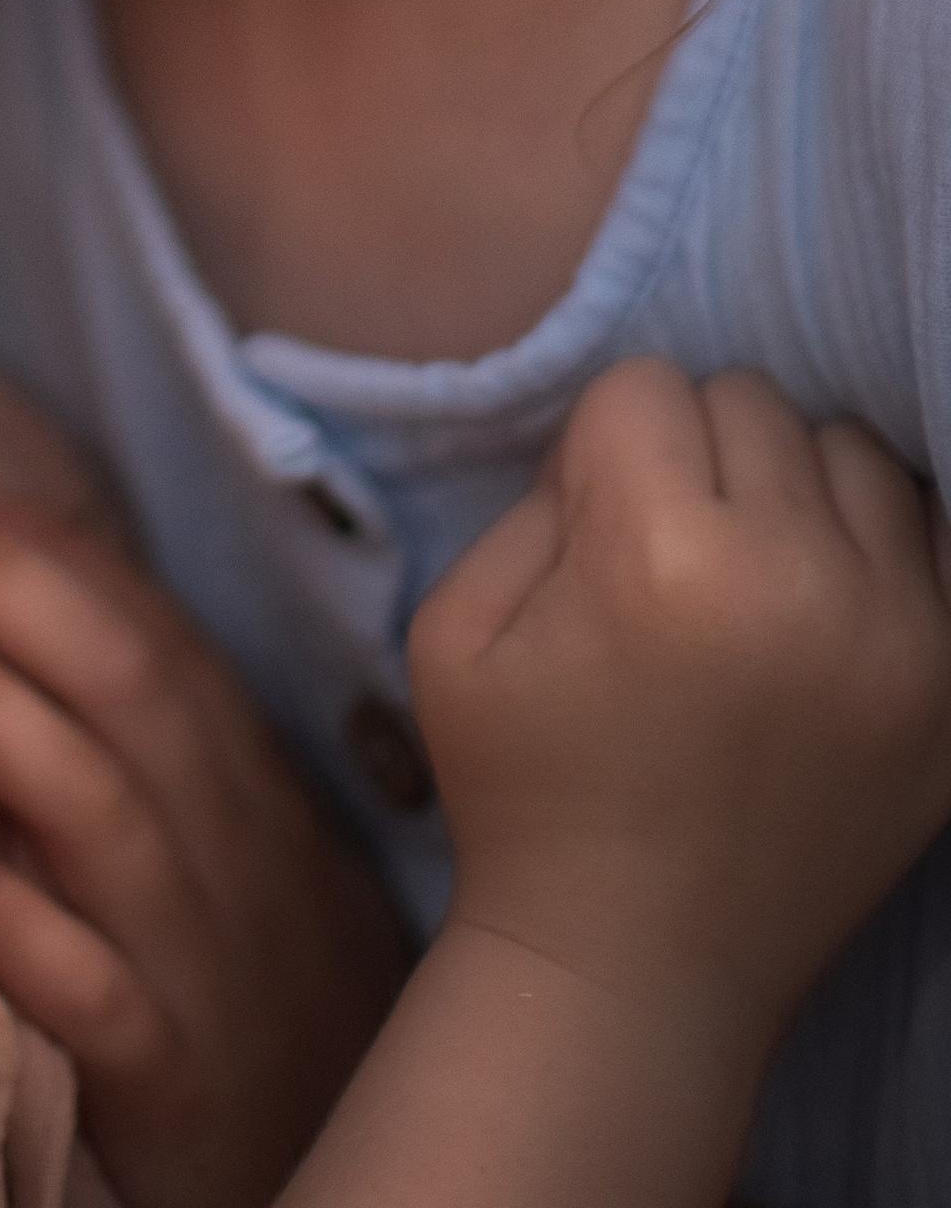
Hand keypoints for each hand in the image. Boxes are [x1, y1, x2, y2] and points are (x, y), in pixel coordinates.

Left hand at [0, 491, 405, 1207]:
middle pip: (128, 685)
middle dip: (5, 588)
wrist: (373, 1183)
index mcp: (247, 779)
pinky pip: (90, 990)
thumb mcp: (227, 841)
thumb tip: (1, 583)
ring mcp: (203, 959)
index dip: (45, 550)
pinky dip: (13, 923)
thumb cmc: (252, 978)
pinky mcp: (170, 1076)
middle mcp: (234, 848)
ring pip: (100, 810)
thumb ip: (140, 729)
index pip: (152, 628)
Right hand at [409, 358, 950, 1050]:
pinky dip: (875, 548)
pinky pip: (935, 540)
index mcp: (659, 558)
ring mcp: (896, 641)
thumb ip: (537, 496)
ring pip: (853, 452)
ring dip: (794, 489)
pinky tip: (823, 602)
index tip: (591, 532)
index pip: (645, 387)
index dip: (599, 450)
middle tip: (665, 557)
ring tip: (751, 576)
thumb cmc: (524, 793)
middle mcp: (796, 581)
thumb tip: (625, 441)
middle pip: (752, 403)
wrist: (636, 972)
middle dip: (694, 457)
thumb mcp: (456, 624)